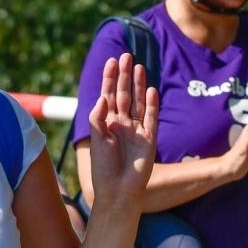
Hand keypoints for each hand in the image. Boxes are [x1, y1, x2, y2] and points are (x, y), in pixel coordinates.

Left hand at [86, 53, 158, 207]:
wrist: (118, 191)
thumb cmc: (103, 168)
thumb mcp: (95, 140)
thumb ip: (97, 118)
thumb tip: (103, 98)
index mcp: (106, 123)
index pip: (107, 95)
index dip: (109, 78)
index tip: (111, 60)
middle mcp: (121, 123)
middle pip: (123, 94)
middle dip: (124, 75)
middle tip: (126, 55)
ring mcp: (136, 130)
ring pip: (137, 101)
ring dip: (138, 84)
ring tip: (139, 66)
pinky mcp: (149, 138)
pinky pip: (151, 117)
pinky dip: (152, 104)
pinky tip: (151, 90)